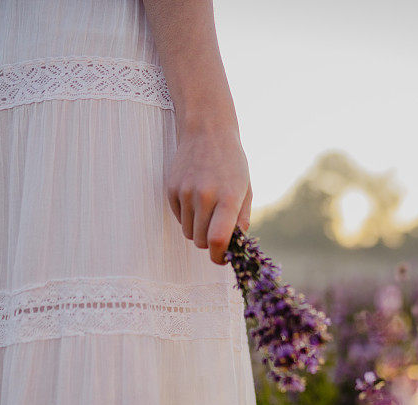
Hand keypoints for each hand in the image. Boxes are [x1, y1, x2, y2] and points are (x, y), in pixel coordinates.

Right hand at [164, 131, 251, 263]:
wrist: (207, 133)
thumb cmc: (232, 164)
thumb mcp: (246, 190)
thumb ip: (241, 220)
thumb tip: (235, 248)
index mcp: (228, 197)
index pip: (217, 240)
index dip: (218, 257)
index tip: (222, 258)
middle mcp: (204, 196)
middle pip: (201, 241)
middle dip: (210, 243)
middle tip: (218, 231)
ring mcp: (185, 192)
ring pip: (189, 233)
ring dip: (199, 230)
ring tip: (209, 211)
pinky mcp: (171, 190)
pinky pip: (179, 219)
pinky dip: (188, 217)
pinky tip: (197, 199)